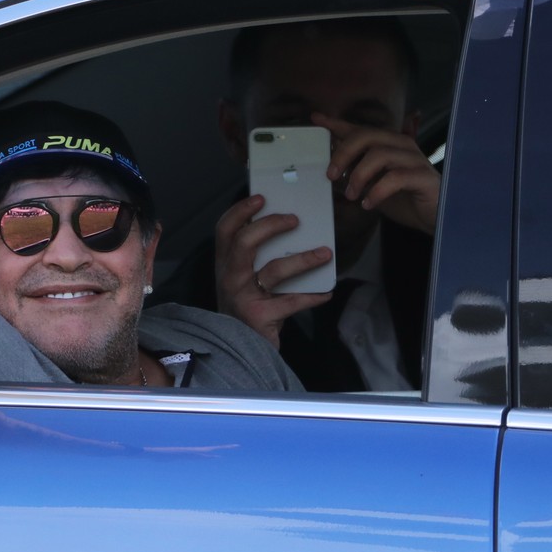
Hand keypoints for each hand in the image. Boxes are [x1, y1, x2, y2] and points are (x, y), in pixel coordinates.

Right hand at [215, 194, 332, 347]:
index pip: (224, 230)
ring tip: (325, 253)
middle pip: (244, 242)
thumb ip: (256, 258)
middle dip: (271, 226)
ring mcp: (242, 297)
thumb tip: (290, 229)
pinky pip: (291, 302)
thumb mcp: (243, 280)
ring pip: (274, 270)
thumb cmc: (248, 307)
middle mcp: (228, 278)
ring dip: (303, 259)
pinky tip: (326, 292)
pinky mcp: (258, 317)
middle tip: (295, 219)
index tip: (262, 198)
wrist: (239, 353)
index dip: (241, 211)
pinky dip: (312, 295)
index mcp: (224, 264)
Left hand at [312, 112, 439, 234]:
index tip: (316, 119)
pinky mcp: (423, 177)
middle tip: (331, 175)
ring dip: (359, 175)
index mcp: (387, 144)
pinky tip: (368, 204)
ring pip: (380, 155)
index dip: (337, 123)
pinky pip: (395, 177)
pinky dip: (377, 191)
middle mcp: (401, 145)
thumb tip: (331, 168)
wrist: (432, 218)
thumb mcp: (372, 184)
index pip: (359, 129)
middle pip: (367, 136)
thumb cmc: (402, 199)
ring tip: (351, 195)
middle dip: (344, 153)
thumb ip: (356, 172)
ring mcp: (414, 159)